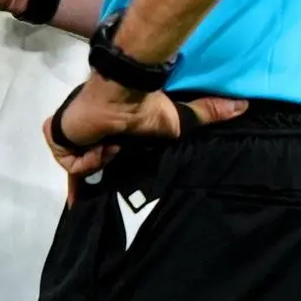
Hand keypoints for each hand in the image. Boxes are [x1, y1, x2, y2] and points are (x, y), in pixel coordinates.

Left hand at [44, 74, 246, 177]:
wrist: (120, 95)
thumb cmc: (142, 108)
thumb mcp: (176, 121)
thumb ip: (206, 114)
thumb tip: (243, 106)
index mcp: (104, 137)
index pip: (92, 166)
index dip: (89, 186)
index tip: (89, 205)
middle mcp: (83, 138)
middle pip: (79, 171)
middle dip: (90, 181)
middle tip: (106, 184)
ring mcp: (67, 137)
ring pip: (76, 167)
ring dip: (98, 161)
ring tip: (113, 148)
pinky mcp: (56, 136)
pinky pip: (70, 162)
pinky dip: (85, 159)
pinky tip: (101, 146)